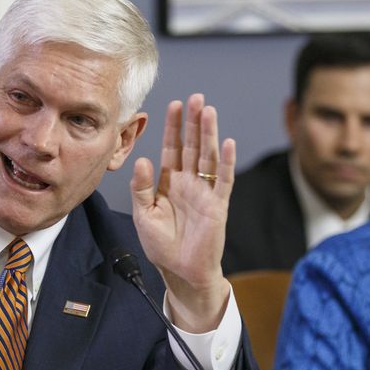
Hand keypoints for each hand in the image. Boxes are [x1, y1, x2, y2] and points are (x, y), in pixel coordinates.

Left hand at [130, 93, 234, 332]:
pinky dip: (225, 162)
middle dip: (193, 122)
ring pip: (208, 157)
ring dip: (209, 134)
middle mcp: (189, 183)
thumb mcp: (143, 214)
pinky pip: (223, 181)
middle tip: (196, 97)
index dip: (173, 128)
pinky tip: (227, 143)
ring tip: (208, 111)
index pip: (172, 149)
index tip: (173, 105)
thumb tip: (142, 160)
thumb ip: (142, 188)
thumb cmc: (161, 245)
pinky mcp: (218, 205)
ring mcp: (205, 192)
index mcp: (169, 183)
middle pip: (193, 146)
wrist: (180, 271)